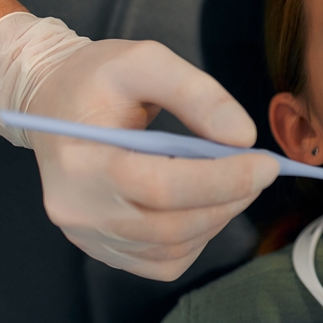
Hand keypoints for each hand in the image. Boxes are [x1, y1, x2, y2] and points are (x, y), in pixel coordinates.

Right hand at [22, 37, 278, 280]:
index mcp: (81, 162)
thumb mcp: (146, 61)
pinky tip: (203, 202)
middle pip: (171, 226)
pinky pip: (165, 261)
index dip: (223, 180)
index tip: (267, 164)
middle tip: (263, 170)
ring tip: (236, 180)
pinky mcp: (103, 250)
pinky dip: (198, 237)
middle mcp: (77, 210)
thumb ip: (197, 94)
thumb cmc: (100, 80)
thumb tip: (243, 137)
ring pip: (174, 249)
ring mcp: (88, 236)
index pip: (160, 187)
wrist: (55, 104)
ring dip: (219, 217)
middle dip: (230, 199)